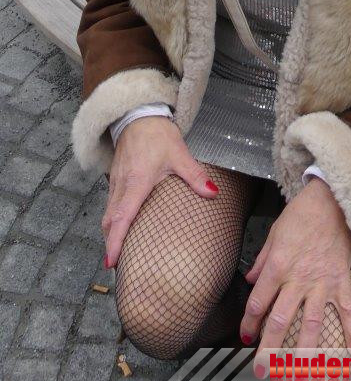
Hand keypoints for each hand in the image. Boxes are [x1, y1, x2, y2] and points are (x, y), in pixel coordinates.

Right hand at [102, 116, 217, 266]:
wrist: (139, 114)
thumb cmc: (157, 134)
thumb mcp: (179, 153)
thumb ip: (194, 175)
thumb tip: (212, 193)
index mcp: (137, 182)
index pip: (122, 217)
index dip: (116, 241)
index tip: (111, 261)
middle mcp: (122, 184)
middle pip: (111, 221)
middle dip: (111, 244)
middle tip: (115, 266)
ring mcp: (115, 181)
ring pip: (108, 213)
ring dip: (111, 233)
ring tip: (117, 252)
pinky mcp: (115, 178)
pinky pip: (110, 204)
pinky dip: (113, 219)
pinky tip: (121, 226)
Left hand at [239, 178, 350, 372]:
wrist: (331, 200)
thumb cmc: (301, 214)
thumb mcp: (274, 233)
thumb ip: (261, 260)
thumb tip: (250, 280)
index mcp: (277, 266)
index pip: (258, 303)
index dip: (249, 324)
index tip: (245, 338)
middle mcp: (297, 279)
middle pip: (280, 320)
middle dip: (270, 349)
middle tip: (263, 371)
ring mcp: (321, 283)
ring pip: (311, 324)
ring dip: (305, 352)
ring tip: (300, 374)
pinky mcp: (341, 281)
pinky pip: (347, 311)